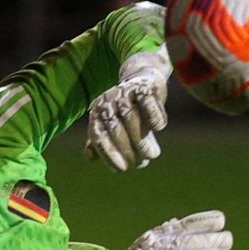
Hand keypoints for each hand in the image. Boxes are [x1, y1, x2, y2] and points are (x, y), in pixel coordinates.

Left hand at [84, 48, 169, 171]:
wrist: (143, 80)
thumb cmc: (127, 109)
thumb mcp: (111, 123)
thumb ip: (100, 140)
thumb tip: (89, 157)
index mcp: (97, 112)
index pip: (98, 135)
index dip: (109, 154)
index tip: (121, 169)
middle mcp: (107, 100)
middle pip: (114, 128)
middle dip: (127, 149)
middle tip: (140, 163)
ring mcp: (125, 92)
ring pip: (131, 117)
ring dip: (141, 138)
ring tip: (151, 155)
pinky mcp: (144, 86)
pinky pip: (148, 102)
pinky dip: (154, 115)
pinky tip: (159, 129)